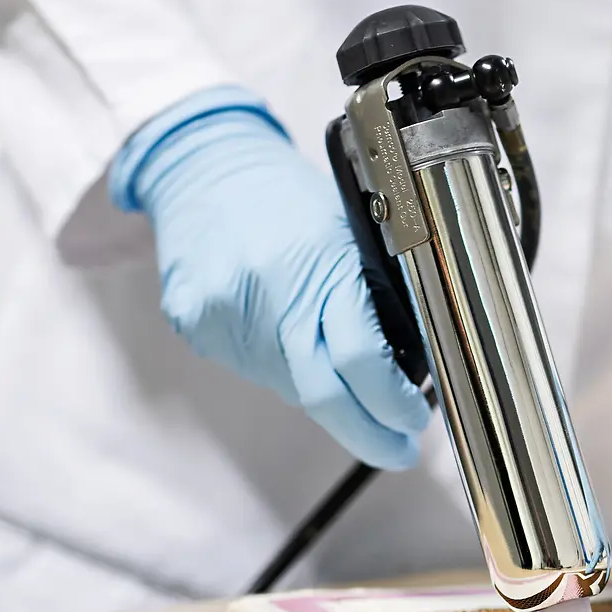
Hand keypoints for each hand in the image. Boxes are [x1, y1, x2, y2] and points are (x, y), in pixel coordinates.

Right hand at [111, 86, 429, 468]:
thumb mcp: (352, 233)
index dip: (394, 405)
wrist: (204, 165)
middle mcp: (268, 297)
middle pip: (324, 398)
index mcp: (319, 267)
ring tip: (341, 367)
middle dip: (370, 434)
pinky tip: (290, 335)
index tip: (414, 422)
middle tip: (398, 446)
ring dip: (327, 393)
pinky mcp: (197, 328)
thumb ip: (378, 295)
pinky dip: (285, 367)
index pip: (363, 361)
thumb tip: (413, 363)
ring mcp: (227, 317)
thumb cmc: (288, 195)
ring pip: (291, 388)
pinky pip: (256, 370)